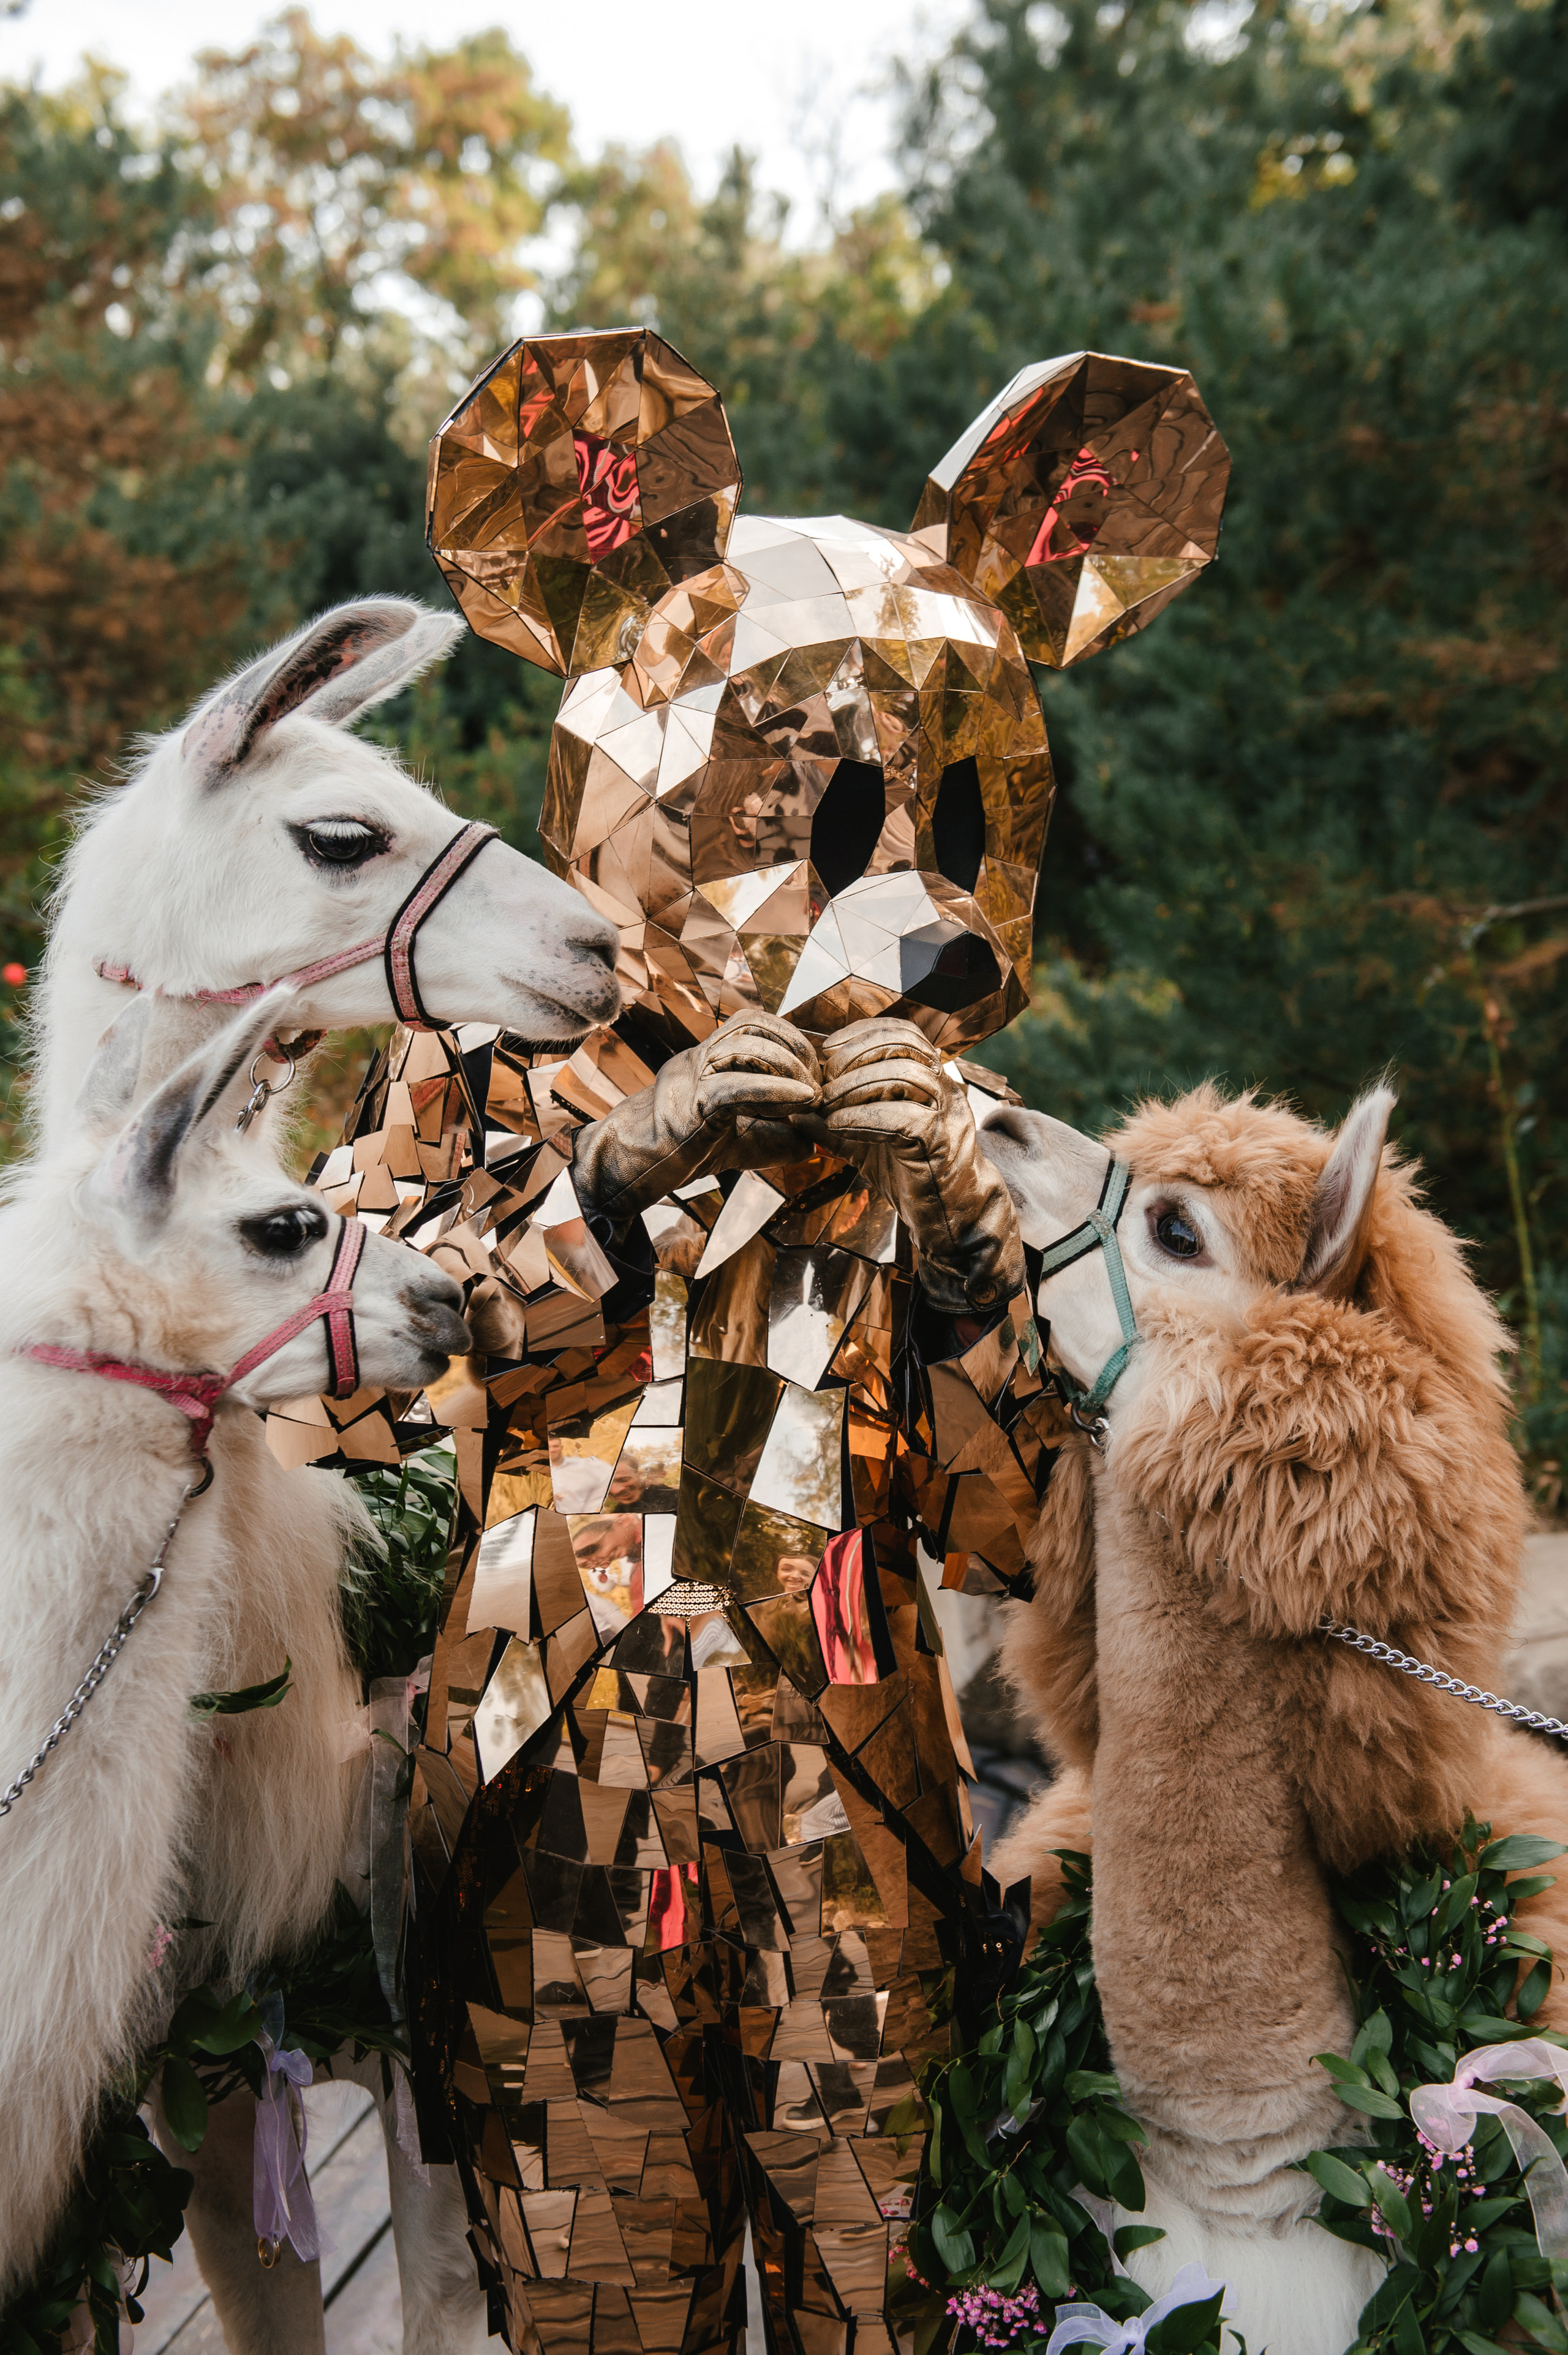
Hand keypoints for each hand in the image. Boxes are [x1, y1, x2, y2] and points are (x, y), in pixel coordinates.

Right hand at [686, 1013, 821, 1160]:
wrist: (631, 1169)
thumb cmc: (682, 1154)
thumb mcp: (740, 1143)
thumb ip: (776, 1140)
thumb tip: (815, 1144)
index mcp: (708, 1060)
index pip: (752, 1024)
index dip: (790, 1039)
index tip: (814, 1071)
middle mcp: (699, 1059)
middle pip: (752, 1024)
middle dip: (795, 1046)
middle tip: (818, 1080)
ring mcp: (692, 1077)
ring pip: (744, 1046)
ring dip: (788, 1065)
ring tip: (812, 1093)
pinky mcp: (691, 1104)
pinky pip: (736, 1086)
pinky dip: (775, 1088)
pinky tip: (802, 1100)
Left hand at [813, 1018, 1026, 1315]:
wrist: (953, 1216)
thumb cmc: (913, 1173)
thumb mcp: (868, 1142)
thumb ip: (835, 1125)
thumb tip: (794, 1111)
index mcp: (933, 1078)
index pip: (903, 1033)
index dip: (863, 1034)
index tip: (829, 1050)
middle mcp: (945, 1088)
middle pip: (902, 1047)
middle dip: (855, 1056)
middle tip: (823, 1079)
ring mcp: (947, 1113)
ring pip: (903, 1076)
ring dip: (855, 1087)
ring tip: (827, 1104)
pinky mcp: (942, 1142)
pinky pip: (902, 1118)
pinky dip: (863, 1118)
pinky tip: (837, 1126)